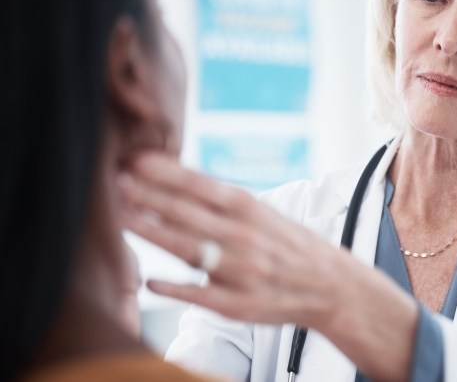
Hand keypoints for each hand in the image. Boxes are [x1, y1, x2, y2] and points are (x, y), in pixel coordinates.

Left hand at [119, 152, 344, 327]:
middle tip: (119, 182)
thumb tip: (180, 184)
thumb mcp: (265, 214)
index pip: (203, 186)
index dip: (169, 173)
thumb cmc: (290, 245)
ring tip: (125, 218)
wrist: (330, 285)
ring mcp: (242, 271)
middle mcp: (245, 237)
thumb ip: (225, 203)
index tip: (139, 160)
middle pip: (190, 214)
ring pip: (191, 249)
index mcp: (251, 210)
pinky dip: (176, 288)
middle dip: (151, 197)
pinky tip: (151, 282)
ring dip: (155, 233)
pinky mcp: (240, 304)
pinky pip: (202, 296)